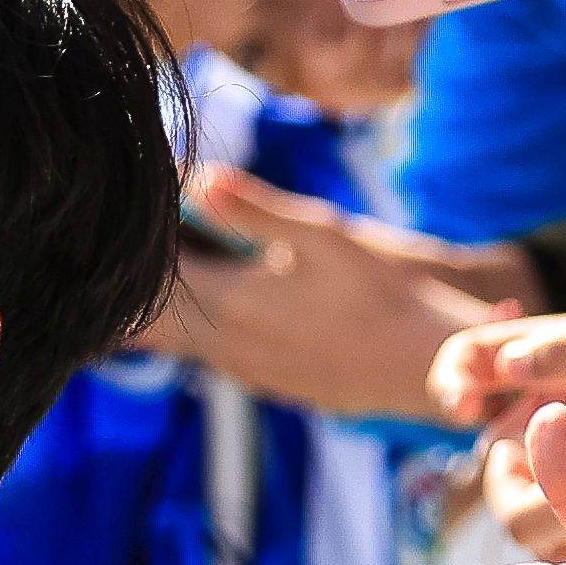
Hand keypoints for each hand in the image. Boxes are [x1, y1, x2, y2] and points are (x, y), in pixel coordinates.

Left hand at [142, 167, 501, 417]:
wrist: (422, 365)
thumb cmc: (381, 293)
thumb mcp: (323, 236)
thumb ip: (255, 209)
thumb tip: (198, 179)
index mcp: (230, 304)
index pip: (153, 279)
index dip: (143, 247)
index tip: (146, 215)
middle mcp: (225, 347)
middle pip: (153, 318)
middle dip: (149, 280)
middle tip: (156, 240)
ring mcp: (245, 372)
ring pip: (182, 340)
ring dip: (181, 305)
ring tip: (194, 261)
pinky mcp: (267, 385)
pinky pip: (217, 354)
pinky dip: (209, 325)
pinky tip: (239, 299)